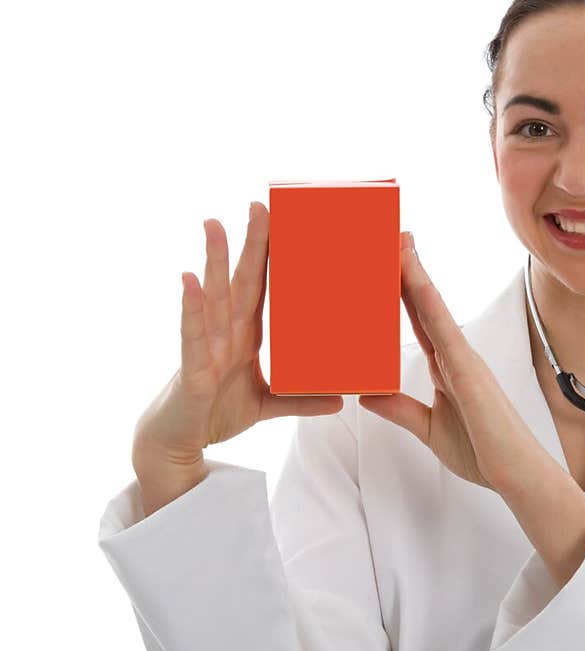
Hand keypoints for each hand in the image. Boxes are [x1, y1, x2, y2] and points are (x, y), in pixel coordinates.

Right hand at [133, 203, 342, 466]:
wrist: (178, 446)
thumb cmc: (214, 414)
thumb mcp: (266, 407)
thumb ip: (299, 401)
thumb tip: (340, 400)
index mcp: (243, 337)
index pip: (260, 289)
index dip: (269, 257)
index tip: (281, 221)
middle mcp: (224, 336)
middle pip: (239, 282)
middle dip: (248, 244)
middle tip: (258, 204)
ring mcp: (206, 349)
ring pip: (213, 299)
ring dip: (214, 262)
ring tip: (215, 225)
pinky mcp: (192, 372)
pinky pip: (193, 337)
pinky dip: (191, 309)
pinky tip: (189, 282)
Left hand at [358, 235, 552, 496]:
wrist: (517, 478)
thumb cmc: (484, 453)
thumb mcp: (429, 428)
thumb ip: (400, 409)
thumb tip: (368, 394)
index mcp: (447, 367)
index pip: (419, 318)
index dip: (401, 288)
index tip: (387, 258)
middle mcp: (456, 355)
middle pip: (424, 302)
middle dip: (407, 267)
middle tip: (388, 231)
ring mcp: (464, 360)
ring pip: (433, 307)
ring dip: (414, 273)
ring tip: (396, 241)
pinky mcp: (469, 373)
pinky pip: (444, 331)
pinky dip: (428, 303)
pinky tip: (415, 282)